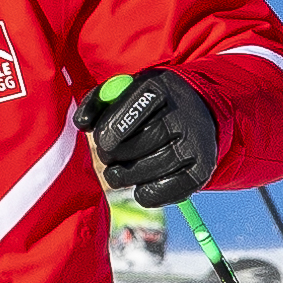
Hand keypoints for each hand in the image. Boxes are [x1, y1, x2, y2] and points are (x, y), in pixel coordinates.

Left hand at [82, 70, 218, 204]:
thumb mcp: (125, 92)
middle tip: (108, 157)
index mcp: (162, 89)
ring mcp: (196, 146)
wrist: (195, 114)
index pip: (135, 108)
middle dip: (113, 155)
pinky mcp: (200, 172)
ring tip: (118, 172)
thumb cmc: (147, 106)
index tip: (103, 141)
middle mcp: (183, 117)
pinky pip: (162, 193)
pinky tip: (140, 184)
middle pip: (140, 143)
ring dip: (123, 177)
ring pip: (148, 171)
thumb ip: (98, 102)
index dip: (114, 128)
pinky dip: (144, 194)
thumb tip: (82, 122)